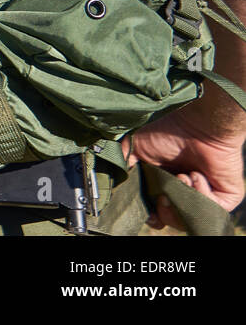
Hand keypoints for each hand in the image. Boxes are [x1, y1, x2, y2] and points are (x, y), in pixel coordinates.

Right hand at [123, 110, 244, 229]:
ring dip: (183, 198)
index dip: (152, 214)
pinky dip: (202, 195)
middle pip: (173, 218)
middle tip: (164, 194)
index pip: (158, 212)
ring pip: (192, 216)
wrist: (197, 124)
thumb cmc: (167, 133)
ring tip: (181, 177)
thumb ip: (123, 166)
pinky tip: (195, 175)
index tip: (149, 210)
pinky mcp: (225, 197)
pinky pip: (213, 209)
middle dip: (166, 209)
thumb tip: (117, 188)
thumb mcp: (135, 149)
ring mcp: (205, 196)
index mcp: (165, 186)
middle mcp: (185, 192)